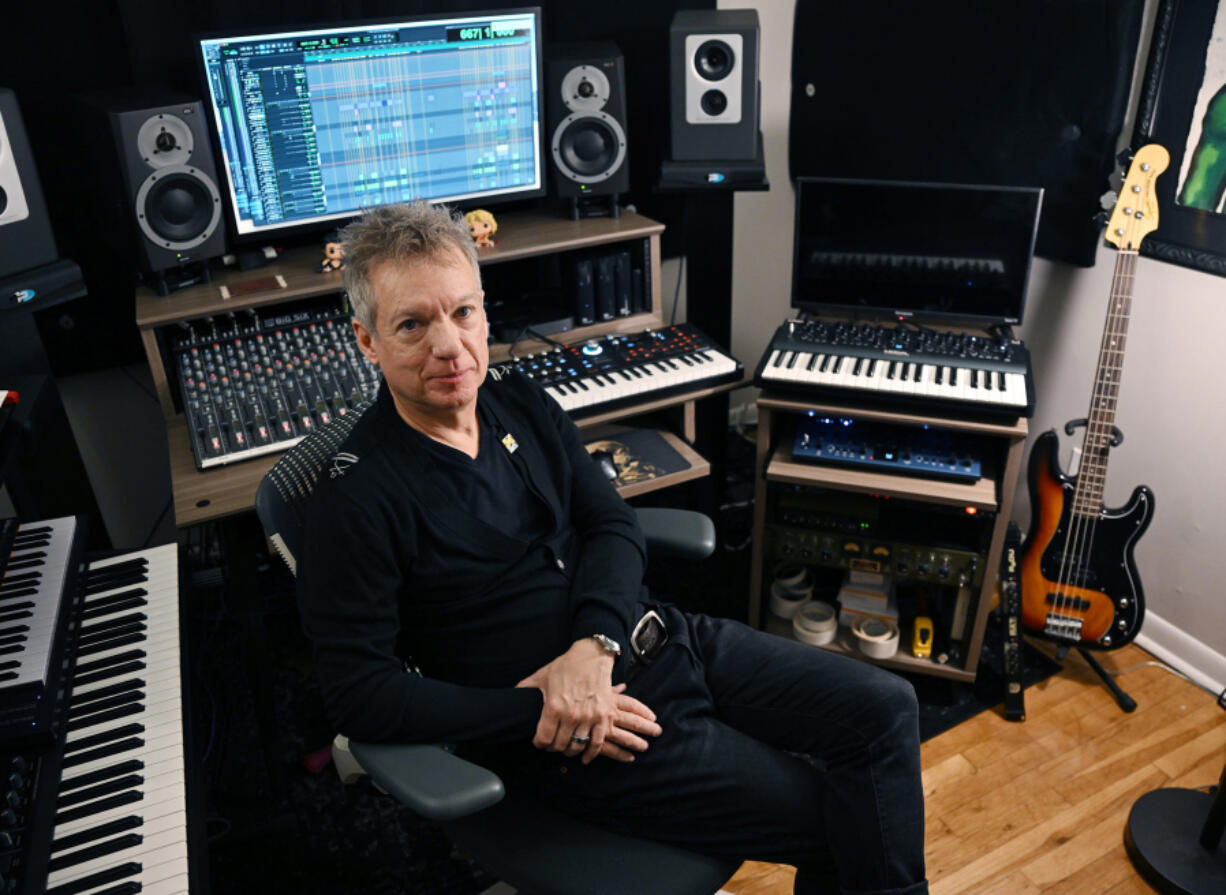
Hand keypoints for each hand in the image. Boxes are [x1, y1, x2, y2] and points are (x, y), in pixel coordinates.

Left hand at [517, 639, 661, 763]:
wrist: (592, 656)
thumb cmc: (566, 666)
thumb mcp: (541, 675)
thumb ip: (525, 688)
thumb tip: (511, 696)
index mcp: (553, 707)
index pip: (543, 739)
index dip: (539, 744)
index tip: (539, 742)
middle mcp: (571, 715)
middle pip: (559, 745)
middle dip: (553, 747)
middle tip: (552, 744)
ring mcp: (589, 716)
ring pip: (577, 746)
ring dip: (570, 750)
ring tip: (566, 747)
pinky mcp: (603, 716)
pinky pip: (597, 742)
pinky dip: (591, 753)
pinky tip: (585, 757)